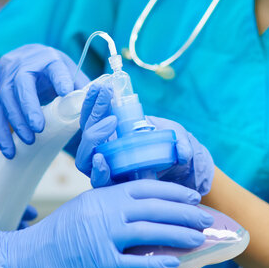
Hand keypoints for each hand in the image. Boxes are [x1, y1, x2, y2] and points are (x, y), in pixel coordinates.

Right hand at [0, 44, 88, 157]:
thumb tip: (104, 102)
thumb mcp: (70, 72)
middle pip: (22, 84)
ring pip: (6, 100)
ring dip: (16, 122)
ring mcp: (7, 81)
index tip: (66, 91)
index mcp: (48, 59)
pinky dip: (2, 134)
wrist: (24, 60)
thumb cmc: (53, 70)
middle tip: (39, 127)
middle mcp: (23, 66)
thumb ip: (83, 87)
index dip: (60, 79)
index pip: (54, 67)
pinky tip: (10, 151)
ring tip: (29, 140)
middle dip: (29, 106)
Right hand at [0, 180, 213, 267]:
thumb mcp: (83, 209)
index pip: (145, 188)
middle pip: (155, 208)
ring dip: (179, 235)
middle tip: (206, 219)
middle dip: (185, 213)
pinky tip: (175, 264)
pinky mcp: (99, 262)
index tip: (192, 197)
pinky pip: (135, 262)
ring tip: (199, 239)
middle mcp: (105, 212)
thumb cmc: (55, 236)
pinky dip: (157, 262)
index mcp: (102, 196)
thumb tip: (140, 210)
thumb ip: (109, 205)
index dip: (173, 192)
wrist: (25, 258)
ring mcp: (103, 236)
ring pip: (151, 232)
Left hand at [75, 84, 213, 194]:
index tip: (101, 158)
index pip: (100, 181)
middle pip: (86, 156)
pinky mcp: (100, 126)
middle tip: (111, 119)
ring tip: (103, 91)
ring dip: (92, 112)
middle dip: (94, 136)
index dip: (99, 172)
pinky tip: (100, 86)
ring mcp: (101, 144)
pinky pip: (89, 117)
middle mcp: (106, 163)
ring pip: (85, 133)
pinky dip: (92, 102)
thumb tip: (183, 154)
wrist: (168, 142)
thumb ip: (182, 153)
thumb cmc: (172, 153)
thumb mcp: (180, 152)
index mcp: (119, 178)